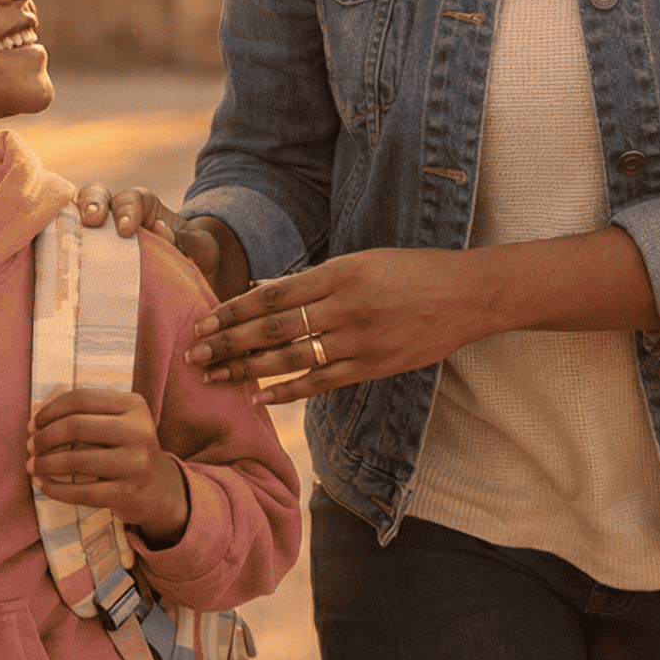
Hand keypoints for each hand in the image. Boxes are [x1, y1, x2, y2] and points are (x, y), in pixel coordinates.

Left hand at [28, 387, 189, 547]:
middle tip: (30, 446)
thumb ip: (81, 413)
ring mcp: (136, 464)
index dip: (50, 410)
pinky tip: (43, 484)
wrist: (159, 489)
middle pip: (76, 426)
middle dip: (44, 437)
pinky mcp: (127, 494)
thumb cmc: (124, 448)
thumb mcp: (115, 421)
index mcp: (134, 406)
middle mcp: (139, 432)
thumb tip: (35, 417)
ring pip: (76, 460)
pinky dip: (55, 488)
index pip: (81, 398)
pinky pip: (80, 492)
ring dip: (45, 463)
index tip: (34, 423)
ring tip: (32, 465)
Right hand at [73, 185, 251, 303]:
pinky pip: (72, 244)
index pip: (132, 199)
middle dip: (92, 204)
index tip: (126, 229)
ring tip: (67, 239)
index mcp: (145, 206)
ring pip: (77, 216)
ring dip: (70, 223)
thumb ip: (184, 240)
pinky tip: (58, 260)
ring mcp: (101, 232)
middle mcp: (117, 213)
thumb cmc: (194, 253)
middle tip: (92, 221)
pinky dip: (63, 247)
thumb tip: (160, 230)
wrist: (189, 273)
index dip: (126, 209)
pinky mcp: (91, 253)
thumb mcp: (200, 246)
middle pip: (97, 196)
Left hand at [185, 249, 492, 405]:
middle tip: (192, 355)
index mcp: (339, 274)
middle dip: (228, 343)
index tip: (203, 321)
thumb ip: (311, 280)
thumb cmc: (410, 271)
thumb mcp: (359, 262)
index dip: (234, 310)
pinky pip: (322, 382)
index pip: (272, 296)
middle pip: (273, 329)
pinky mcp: (373, 367)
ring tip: (214, 377)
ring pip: (291, 359)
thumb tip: (261, 290)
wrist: (467, 296)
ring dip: (247, 370)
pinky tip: (258, 397)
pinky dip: (287, 391)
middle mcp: (345, 307)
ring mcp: (360, 341)